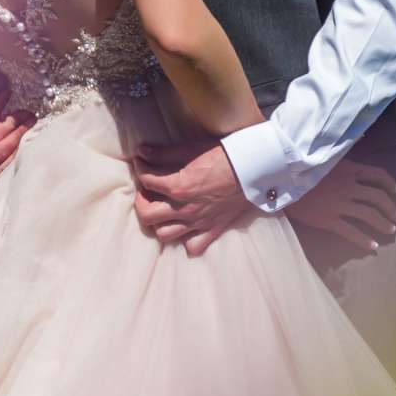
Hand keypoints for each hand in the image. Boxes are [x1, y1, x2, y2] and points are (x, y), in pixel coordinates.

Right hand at [0, 108, 29, 199]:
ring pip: (8, 163)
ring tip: (32, 132)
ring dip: (23, 146)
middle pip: (3, 148)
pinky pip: (6, 175)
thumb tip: (5, 96)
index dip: (11, 122)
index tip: (23, 113)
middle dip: (21, 132)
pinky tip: (26, 151)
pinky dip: (17, 162)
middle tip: (32, 119)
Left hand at [132, 141, 253, 257]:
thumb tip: (141, 152)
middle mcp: (185, 209)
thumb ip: (164, 153)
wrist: (254, 168)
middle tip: (147, 192)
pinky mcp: (212, 229)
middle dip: (142, 201)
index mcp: (178, 187)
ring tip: (163, 210)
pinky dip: (185, 240)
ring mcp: (198, 222)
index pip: (147, 181)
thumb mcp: (192, 149)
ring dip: (159, 222)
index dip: (140, 168)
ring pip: (164, 234)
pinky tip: (185, 227)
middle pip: (147, 215)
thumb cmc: (225, 156)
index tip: (141, 163)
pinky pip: (192, 246)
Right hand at [286, 158, 395, 250]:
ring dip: (383, 224)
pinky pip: (351, 232)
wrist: (278, 180)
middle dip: (390, 209)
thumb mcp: (324, 153)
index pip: (377, 175)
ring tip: (390, 230)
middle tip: (395, 217)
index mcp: (349, 169)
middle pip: (377, 198)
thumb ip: (344, 147)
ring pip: (369, 215)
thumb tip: (363, 134)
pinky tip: (373, 246)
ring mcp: (339, 204)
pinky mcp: (328, 219)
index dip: (390, 183)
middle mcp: (348, 187)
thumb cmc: (300, 165)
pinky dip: (364, 240)